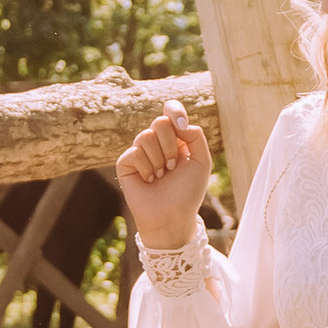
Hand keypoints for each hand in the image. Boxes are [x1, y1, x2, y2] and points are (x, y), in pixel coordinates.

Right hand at [115, 102, 213, 250]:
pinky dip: (146, 168)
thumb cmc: (187, 192)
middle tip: (172, 166)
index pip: (170, 111)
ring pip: (146, 136)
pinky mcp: (125, 163)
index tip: (181, 123)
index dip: (174, 111)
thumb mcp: (202, 161)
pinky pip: (135, 152)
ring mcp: (139, 152)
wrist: (172, 216)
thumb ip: (195, 135)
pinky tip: (148, 180)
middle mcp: (156, 143)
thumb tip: (176, 121)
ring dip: (159, 160)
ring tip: (161, 176)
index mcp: (174, 139)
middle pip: (160, 122)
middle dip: (170, 145)